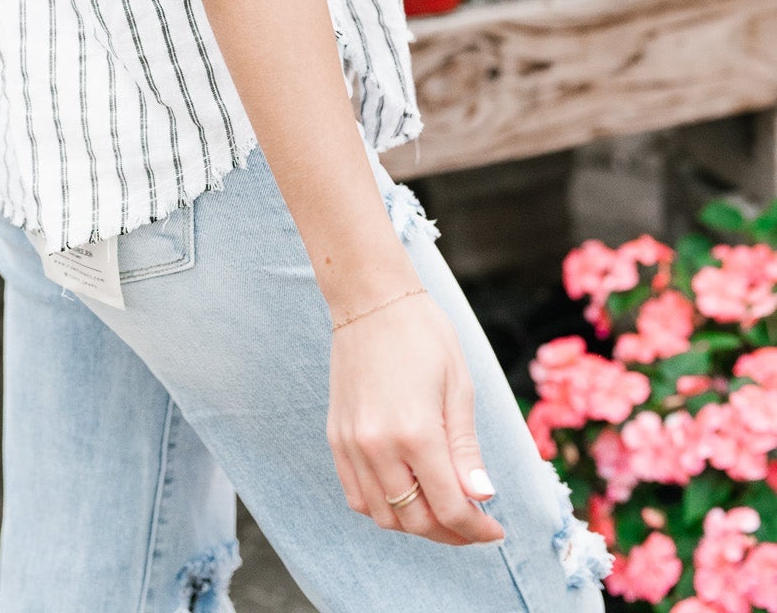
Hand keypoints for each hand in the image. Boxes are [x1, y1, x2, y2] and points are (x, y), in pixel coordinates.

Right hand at [327, 292, 504, 547]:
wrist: (371, 299)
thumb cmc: (423, 335)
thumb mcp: (458, 387)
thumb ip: (466, 449)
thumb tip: (483, 498)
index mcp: (416, 433)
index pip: (450, 508)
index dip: (477, 530)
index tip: (495, 530)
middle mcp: (377, 446)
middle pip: (416, 520)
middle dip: (451, 533)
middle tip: (474, 523)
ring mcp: (351, 444)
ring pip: (383, 516)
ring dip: (416, 524)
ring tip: (441, 509)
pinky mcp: (336, 437)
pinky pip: (357, 495)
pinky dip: (383, 508)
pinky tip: (406, 494)